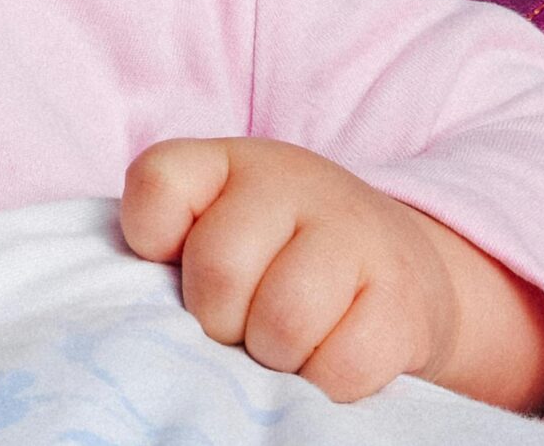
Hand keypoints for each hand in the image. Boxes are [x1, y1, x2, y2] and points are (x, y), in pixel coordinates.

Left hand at [120, 137, 543, 413]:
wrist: (397, 265)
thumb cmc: (274, 254)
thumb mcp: (214, 223)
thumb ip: (168, 246)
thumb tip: (139, 315)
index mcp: (226, 162)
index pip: (157, 184)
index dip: (151, 240)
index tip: (173, 261)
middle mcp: (292, 182)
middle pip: (219, 269)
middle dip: (218, 317)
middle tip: (238, 320)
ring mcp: (355, 235)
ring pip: (283, 321)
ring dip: (274, 353)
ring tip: (283, 340)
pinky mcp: (404, 299)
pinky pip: (342, 366)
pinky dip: (326, 381)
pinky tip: (330, 355)